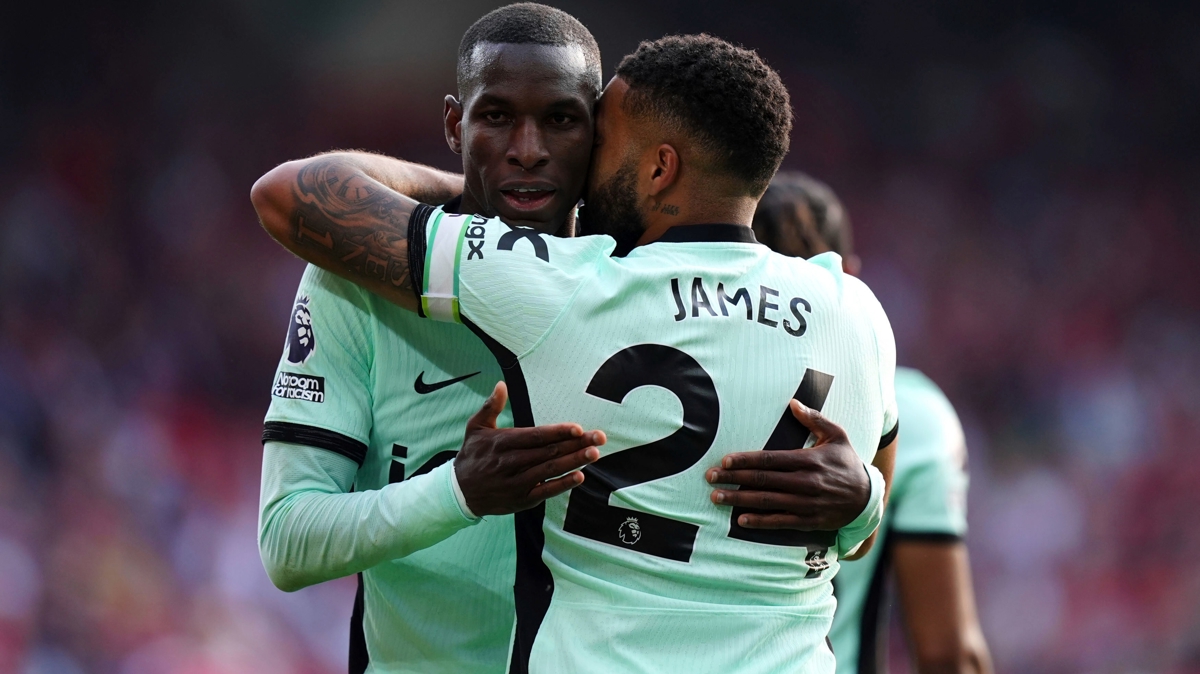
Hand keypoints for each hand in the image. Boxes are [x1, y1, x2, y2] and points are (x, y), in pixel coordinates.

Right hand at [457, 382, 604, 515]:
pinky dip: (562, 484)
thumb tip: (501, 385)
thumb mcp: (475, 427)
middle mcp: (511, 462)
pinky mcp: (521, 499)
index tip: (578, 428)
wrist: (459, 492)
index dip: (558, 432)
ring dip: (574, 462)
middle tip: (599, 438)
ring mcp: (517, 482)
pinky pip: (545, 491)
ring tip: (594, 454)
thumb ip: (491, 406)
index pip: (536, 436)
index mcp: (503, 442)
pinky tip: (579, 477)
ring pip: (550, 469)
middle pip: (548, 452)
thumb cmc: (471, 455)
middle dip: (576, 444)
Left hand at [706, 400, 868, 529]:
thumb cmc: (848, 463)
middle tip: (710, 478)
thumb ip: (815, 419)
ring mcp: (806, 504)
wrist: (868, 499)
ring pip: (767, 501)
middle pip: (763, 480)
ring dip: (739, 500)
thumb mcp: (838, 436)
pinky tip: (741, 520)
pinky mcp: (808, 521)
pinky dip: (760, 522)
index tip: (724, 461)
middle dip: (733, 479)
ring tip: (717, 497)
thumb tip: (793, 403)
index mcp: (809, 460)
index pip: (770, 459)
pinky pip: (780, 522)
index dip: (745, 460)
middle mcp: (805, 482)